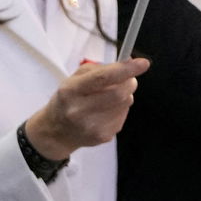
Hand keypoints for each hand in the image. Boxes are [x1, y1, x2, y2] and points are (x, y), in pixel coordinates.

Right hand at [23, 56, 149, 160]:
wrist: (57, 131)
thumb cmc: (68, 99)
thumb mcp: (73, 79)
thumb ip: (99, 70)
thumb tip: (128, 64)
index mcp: (71, 90)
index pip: (102, 78)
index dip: (125, 70)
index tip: (143, 63)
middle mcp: (80, 110)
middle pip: (118, 93)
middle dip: (129, 82)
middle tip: (129, 79)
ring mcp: (92, 126)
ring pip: (124, 104)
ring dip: (125, 96)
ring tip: (111, 96)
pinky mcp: (103, 136)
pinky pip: (122, 116)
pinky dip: (121, 109)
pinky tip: (107, 110)